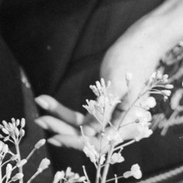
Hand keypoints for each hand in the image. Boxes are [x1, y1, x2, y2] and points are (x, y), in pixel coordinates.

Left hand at [35, 32, 169, 154]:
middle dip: (62, 128)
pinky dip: (64, 110)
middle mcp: (122, 125)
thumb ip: (103, 111)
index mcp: (130, 124)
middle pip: (88, 135)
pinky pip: (83, 114)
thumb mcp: (115, 85)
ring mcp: (112, 117)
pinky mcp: (104, 108)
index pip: (100, 142)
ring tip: (39, 108)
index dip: (77, 141)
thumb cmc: (132, 59)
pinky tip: (47, 101)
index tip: (54, 137)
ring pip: (82, 125)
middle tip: (39, 119)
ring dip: (60, 118)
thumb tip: (87, 134)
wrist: (143, 41)